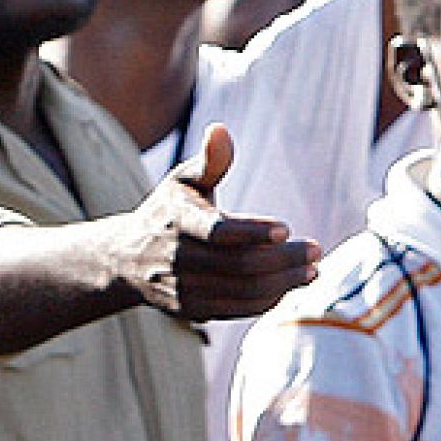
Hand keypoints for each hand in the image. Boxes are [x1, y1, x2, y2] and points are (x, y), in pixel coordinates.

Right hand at [119, 124, 319, 320]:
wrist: (125, 258)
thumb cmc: (166, 211)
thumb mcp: (182, 181)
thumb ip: (209, 160)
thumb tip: (221, 129)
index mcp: (176, 220)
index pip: (218, 232)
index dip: (254, 232)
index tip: (287, 228)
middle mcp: (177, 258)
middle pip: (242, 266)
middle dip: (286, 260)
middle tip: (315, 250)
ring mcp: (184, 289)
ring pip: (245, 292)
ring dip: (285, 283)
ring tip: (310, 270)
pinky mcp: (193, 311)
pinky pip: (239, 310)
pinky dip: (269, 300)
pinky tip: (288, 285)